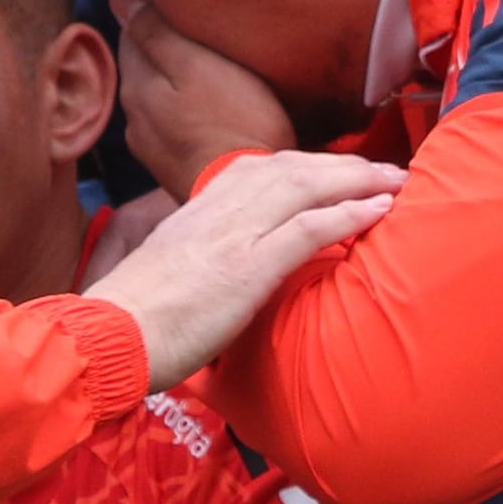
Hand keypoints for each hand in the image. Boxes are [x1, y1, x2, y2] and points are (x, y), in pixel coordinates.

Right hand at [88, 147, 396, 387]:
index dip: (306, 166)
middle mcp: (216, 212)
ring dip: (357, 181)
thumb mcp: (166, 274)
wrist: (106, 337)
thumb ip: (198, 262)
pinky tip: (378, 211)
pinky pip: (306, 229)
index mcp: (196, 212)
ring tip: (396, 182)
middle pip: (291, 170)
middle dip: (342, 166)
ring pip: (304, 187)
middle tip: (384, 171)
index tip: (338, 169)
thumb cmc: (130, 321)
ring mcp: (232, 236)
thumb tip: (219, 275)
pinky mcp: (245, 268)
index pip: (260, 171)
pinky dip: (347, 214)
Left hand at [112, 0, 295, 198]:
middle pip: (143, 63)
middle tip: (198, 27)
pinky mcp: (175, 167)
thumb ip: (156, 30)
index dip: (152, 8)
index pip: (132, 28)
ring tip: (209, 67)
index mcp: (136, 83)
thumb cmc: (235, 123)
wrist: (252, 200)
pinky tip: (212, 109)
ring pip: (159, 95)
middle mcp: (134, 115)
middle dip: (162, 45)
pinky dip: (187, 110)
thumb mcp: (198, 64)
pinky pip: (174, 124)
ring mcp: (152, 146)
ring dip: (176, 79)